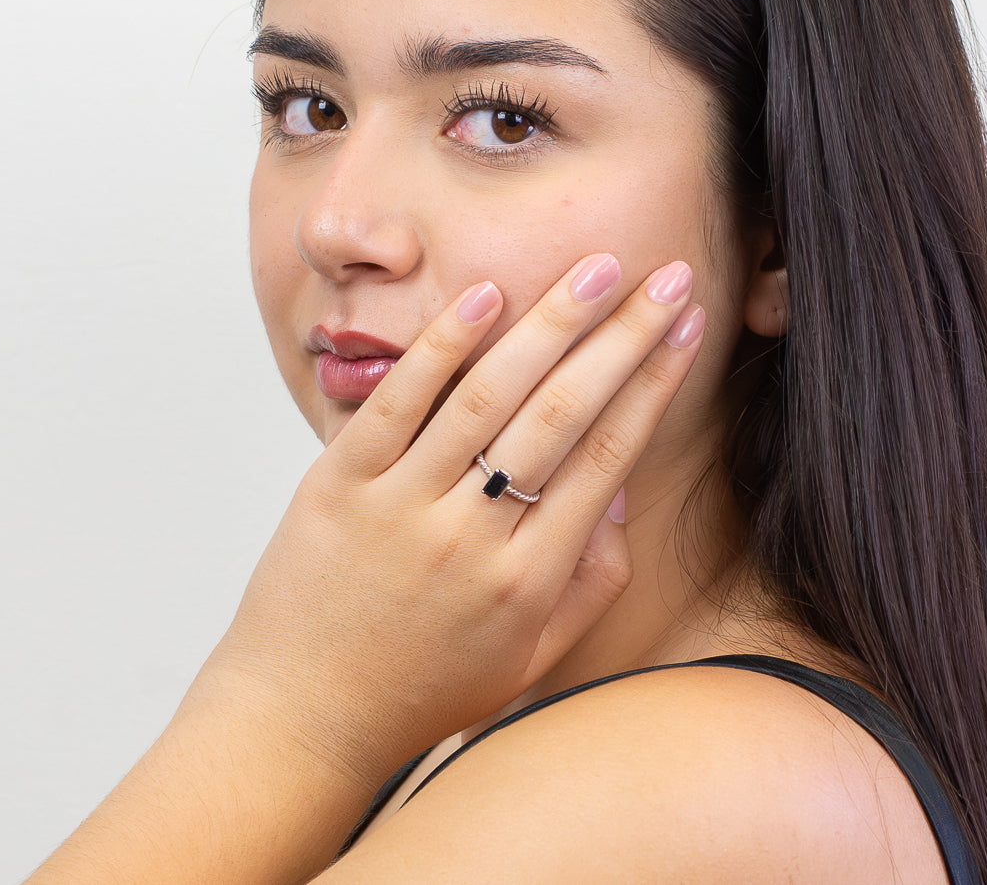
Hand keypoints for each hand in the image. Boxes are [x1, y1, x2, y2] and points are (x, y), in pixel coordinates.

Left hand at [206, 253, 704, 787]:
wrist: (300, 718)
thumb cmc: (422, 690)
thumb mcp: (527, 660)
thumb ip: (589, 583)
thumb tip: (621, 492)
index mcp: (527, 582)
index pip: (607, 459)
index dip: (654, 386)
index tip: (686, 330)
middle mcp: (470, 538)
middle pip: (562, 414)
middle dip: (623, 336)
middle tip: (668, 276)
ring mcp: (400, 505)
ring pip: (487, 396)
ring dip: (550, 323)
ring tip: (596, 268)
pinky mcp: (337, 484)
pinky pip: (397, 402)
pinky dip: (441, 345)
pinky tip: (486, 295)